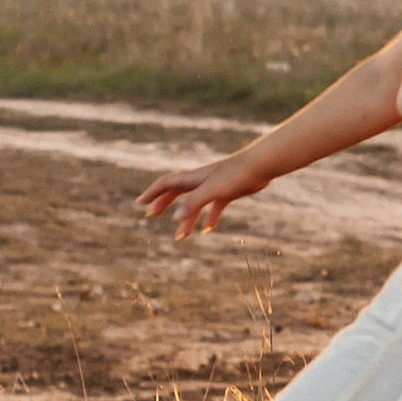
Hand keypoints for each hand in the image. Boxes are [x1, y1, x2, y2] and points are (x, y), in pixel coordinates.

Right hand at [136, 149, 265, 237]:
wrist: (261, 165)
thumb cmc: (236, 175)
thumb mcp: (212, 190)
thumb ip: (194, 203)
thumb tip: (175, 217)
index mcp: (194, 178)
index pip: (167, 184)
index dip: (153, 193)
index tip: (140, 203)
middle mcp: (201, 181)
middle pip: (177, 192)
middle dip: (163, 203)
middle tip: (150, 215)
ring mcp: (215, 186)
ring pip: (195, 203)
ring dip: (186, 218)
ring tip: (181, 235)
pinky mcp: (228, 191)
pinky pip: (214, 206)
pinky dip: (209, 217)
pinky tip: (208, 229)